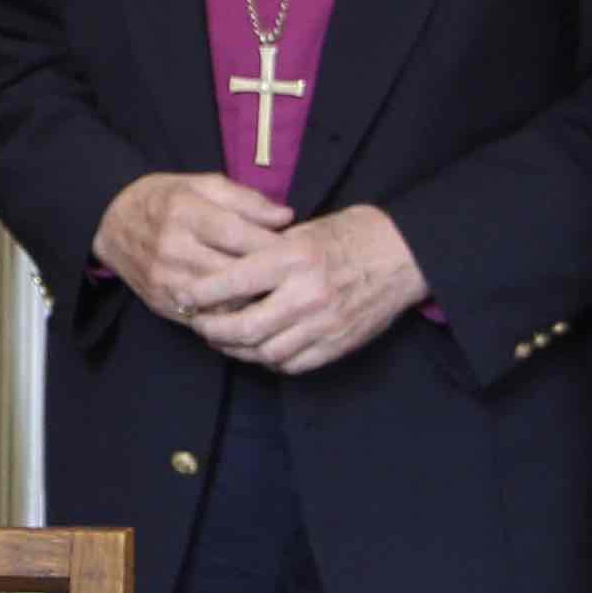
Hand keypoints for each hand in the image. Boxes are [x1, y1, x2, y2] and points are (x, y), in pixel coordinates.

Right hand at [95, 170, 293, 325]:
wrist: (111, 224)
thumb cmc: (164, 200)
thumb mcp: (202, 184)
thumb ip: (246, 199)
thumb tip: (285, 217)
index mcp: (185, 212)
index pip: (238, 234)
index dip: (272, 244)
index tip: (296, 250)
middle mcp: (172, 247)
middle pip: (233, 271)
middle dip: (267, 277)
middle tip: (294, 278)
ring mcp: (164, 279)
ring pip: (221, 300)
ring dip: (251, 301)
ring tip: (276, 296)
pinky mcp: (160, 303)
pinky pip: (204, 317)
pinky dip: (228, 315)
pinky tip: (246, 308)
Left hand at [186, 206, 430, 376]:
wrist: (405, 255)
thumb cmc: (352, 234)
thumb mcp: (304, 229)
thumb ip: (266, 250)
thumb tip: (224, 268)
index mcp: (293, 258)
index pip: (232, 282)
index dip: (200, 294)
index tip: (185, 295)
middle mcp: (306, 294)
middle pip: (243, 328)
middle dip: (211, 330)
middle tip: (198, 323)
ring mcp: (323, 325)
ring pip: (263, 352)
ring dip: (236, 349)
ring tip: (222, 338)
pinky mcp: (336, 345)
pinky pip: (291, 364)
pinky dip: (267, 360)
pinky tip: (257, 349)